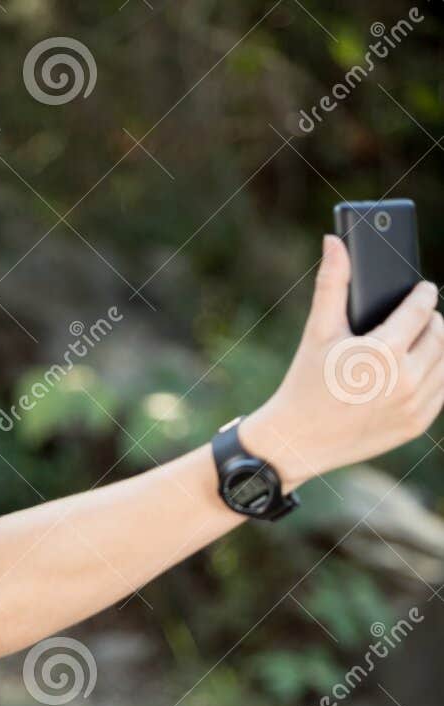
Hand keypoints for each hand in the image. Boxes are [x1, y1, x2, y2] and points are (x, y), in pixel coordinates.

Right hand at [241, 235, 443, 489]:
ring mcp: (414, 405)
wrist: (297, 442)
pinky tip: (419, 367)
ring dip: (437, 347)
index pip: (423, 308)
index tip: (423, 288)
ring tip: (421, 340)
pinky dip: (436, 375)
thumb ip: (332, 283)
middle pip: (440, 333)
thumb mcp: (318, 332)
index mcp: (384, 350)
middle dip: (432, 320)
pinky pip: (442, 390)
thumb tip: (335, 240)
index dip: (424, 293)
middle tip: (421, 316)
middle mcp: (406, 379)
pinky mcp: (416, 424)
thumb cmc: (305, 383)